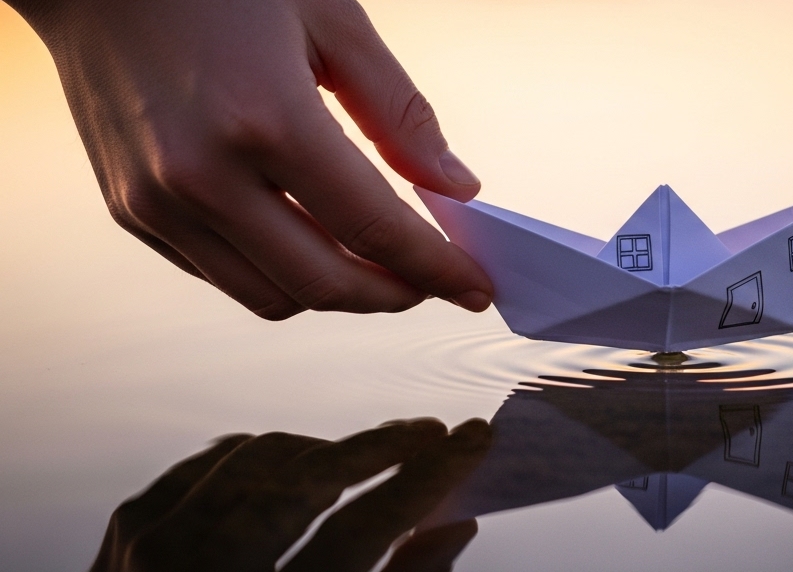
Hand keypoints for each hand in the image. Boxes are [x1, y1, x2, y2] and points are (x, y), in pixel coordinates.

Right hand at [0, 0, 491, 317]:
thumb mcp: (337, 21)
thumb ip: (403, 114)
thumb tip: (460, 188)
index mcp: (268, 118)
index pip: (374, 228)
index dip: (437, 269)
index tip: (478, 288)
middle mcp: (205, 174)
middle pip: (324, 283)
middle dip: (394, 294)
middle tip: (433, 280)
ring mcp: (158, 201)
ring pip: (271, 296)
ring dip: (337, 291)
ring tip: (378, 261)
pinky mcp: (130, 210)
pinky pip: (223, 274)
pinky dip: (279, 273)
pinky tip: (311, 237)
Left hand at [90, 418, 489, 571]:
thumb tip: (454, 526)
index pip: (365, 528)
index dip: (427, 478)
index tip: (472, 441)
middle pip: (309, 480)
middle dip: (383, 446)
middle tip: (432, 434)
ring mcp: (149, 555)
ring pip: (259, 457)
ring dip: (326, 448)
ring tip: (371, 453)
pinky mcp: (124, 536)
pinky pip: (208, 463)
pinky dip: (259, 456)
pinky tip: (296, 464)